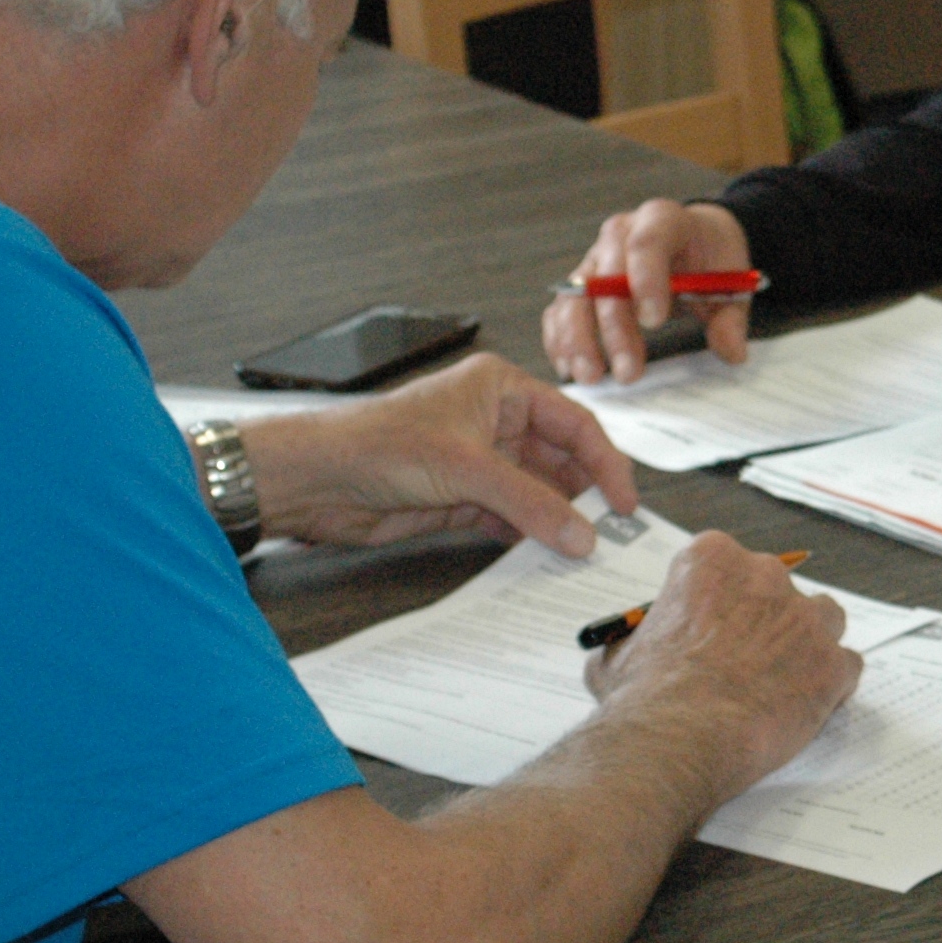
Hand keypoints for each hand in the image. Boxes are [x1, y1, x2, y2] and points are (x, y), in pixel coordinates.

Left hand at [240, 352, 636, 557]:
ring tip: (582, 549)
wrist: (317, 479)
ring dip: (556, 519)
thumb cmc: (379, 443)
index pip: (573, 423)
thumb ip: (531, 502)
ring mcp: (478, 461)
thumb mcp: (468, 468)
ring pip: (535, 492)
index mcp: (501, 388)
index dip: (604, 461)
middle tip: (610, 531)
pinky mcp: (460, 498)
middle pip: (558, 459)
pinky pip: (509, 517)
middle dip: (583, 494)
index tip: (624, 500)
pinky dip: (527, 535)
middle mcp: (493, 421)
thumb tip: (582, 533)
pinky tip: (544, 554)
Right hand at [542, 198, 754, 382]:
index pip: (646, 244)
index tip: (654, 322)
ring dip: (578, 338)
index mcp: (662, 220)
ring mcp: (596, 257)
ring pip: (575, 295)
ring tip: (591, 376)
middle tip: (628, 371)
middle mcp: (620, 234)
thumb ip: (730, 317)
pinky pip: (561, 308)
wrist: (696, 239)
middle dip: (614, 328)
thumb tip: (732, 352)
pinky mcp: (582, 282)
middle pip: (606, 277)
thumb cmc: (711, 258)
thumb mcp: (732, 281)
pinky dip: (559, 338)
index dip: (646, 281)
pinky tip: (567, 368)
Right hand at [587, 532, 861, 804]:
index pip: (727, 563)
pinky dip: (830, 686)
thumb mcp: (618, 656)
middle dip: (767, 618)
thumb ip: (632, 641)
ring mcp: (806, 618)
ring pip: (823, 618)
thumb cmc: (644, 698)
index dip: (723, 599)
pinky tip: (803, 708)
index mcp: (711, 560)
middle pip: (778, 586)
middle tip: (747, 658)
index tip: (714, 624)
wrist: (677, 741)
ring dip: (808, 643)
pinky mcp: (833, 664)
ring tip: (783, 680)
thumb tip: (628, 650)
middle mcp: (766, 576)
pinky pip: (845, 666)